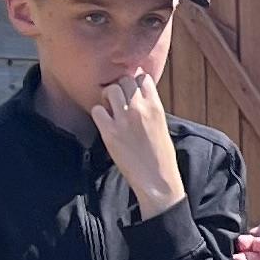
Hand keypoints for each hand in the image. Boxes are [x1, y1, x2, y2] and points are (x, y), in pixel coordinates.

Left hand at [93, 70, 184, 212]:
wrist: (157, 181)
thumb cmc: (162, 157)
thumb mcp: (162, 126)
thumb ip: (151, 109)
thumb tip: (140, 99)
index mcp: (156, 107)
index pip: (143, 78)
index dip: (135, 82)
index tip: (132, 90)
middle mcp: (140, 109)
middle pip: (125, 80)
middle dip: (121, 87)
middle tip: (119, 100)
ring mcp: (124, 119)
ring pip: (110, 90)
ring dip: (108, 96)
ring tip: (110, 108)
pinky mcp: (110, 132)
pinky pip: (97, 110)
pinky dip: (98, 113)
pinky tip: (104, 122)